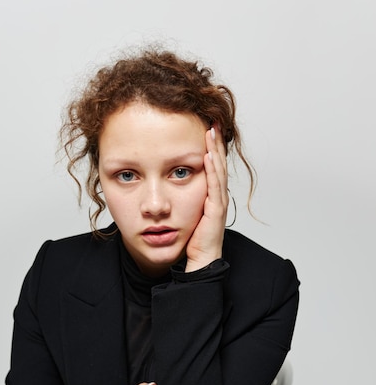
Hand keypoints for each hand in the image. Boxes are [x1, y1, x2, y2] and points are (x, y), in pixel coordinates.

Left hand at [185, 124, 228, 271]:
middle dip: (216, 142)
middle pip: (218, 163)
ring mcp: (218, 204)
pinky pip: (214, 187)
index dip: (210, 147)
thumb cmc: (191, 242)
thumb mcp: (184, 215)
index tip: (206, 127)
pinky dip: (213, 170)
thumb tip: (165, 187)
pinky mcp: (215, 212)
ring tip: (211, 131)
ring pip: (219, 171)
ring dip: (216, 150)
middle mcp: (217, 197)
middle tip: (213, 121)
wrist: (198, 263)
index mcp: (209, 197)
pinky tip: (209, 156)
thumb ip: (180, 200)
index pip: (212, 166)